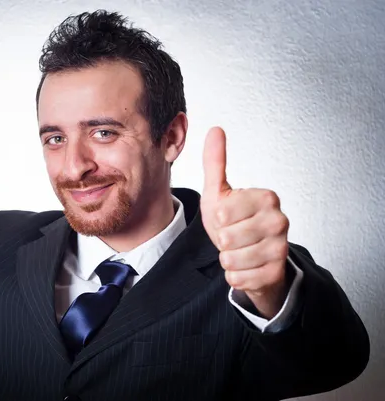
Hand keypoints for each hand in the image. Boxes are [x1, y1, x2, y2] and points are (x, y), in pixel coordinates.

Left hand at [200, 127, 289, 318]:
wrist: (252, 257)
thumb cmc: (234, 222)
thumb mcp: (220, 192)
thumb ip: (216, 162)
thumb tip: (215, 130)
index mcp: (266, 197)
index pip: (222, 212)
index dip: (218, 219)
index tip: (229, 217)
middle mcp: (280, 221)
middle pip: (227, 236)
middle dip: (222, 241)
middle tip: (234, 236)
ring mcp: (281, 248)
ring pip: (232, 259)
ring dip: (228, 259)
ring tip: (239, 250)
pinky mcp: (276, 273)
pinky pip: (238, 278)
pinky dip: (235, 275)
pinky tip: (246, 266)